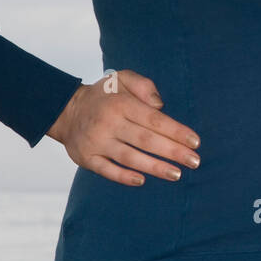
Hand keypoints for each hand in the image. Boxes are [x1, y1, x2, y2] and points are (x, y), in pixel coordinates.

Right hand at [46, 70, 200, 185]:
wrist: (65, 111)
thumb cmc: (103, 97)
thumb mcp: (120, 79)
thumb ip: (143, 85)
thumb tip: (160, 105)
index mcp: (120, 104)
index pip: (153, 119)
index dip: (176, 131)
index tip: (195, 142)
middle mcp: (108, 123)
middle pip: (145, 140)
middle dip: (172, 152)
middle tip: (194, 162)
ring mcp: (96, 142)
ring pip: (129, 157)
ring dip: (154, 167)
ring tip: (176, 174)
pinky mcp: (86, 158)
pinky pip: (106, 170)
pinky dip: (123, 177)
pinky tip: (142, 181)